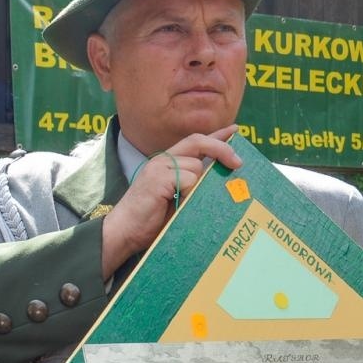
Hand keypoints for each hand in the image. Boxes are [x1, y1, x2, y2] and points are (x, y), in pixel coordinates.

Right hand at [101, 127, 243, 276]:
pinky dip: (188, 192)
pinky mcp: (159, 177)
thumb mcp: (177, 199)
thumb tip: (220, 179)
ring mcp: (160, 166)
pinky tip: (175, 204)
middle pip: (198, 142)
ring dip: (198, 187)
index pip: (196, 142)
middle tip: (238, 163)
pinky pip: (188, 178)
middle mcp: (163, 159)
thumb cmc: (150, 220)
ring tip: (182, 204)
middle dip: (222, 149)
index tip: (235, 131)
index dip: (217, 136)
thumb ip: (192, 185)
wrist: (124, 231)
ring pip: (196, 167)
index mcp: (167, 163)